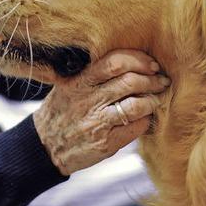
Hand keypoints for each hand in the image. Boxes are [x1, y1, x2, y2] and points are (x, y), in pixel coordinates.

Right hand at [33, 49, 168, 175]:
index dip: (138, 60)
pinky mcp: (105, 142)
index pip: (114, 62)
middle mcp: (88, 99)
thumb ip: (93, 73)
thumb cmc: (61, 111)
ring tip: (155, 100)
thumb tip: (130, 62)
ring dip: (153, 101)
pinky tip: (144, 118)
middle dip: (152, 80)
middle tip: (161, 81)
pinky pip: (136, 127)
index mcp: (79, 81)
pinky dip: (146, 120)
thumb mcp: (69, 86)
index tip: (150, 64)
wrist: (45, 145)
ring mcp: (97, 122)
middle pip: (130, 82)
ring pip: (137, 105)